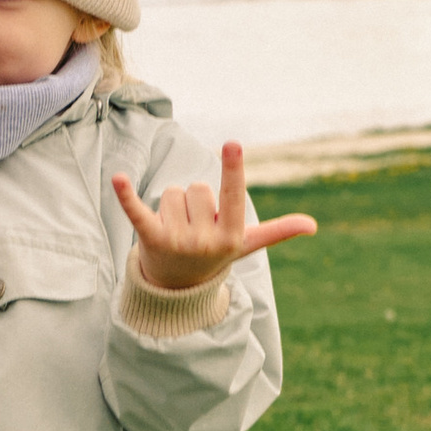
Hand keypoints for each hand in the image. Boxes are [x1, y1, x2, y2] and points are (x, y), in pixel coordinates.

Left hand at [111, 145, 316, 293]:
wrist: (177, 287)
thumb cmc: (216, 255)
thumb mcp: (245, 244)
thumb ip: (277, 231)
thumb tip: (313, 226)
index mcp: (232, 235)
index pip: (232, 195)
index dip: (232, 168)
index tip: (231, 143)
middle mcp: (206, 240)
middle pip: (198, 189)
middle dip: (195, 201)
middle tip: (194, 226)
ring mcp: (178, 242)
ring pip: (173, 194)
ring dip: (172, 206)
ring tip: (176, 230)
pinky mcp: (150, 240)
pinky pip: (138, 211)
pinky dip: (126, 196)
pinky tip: (117, 179)